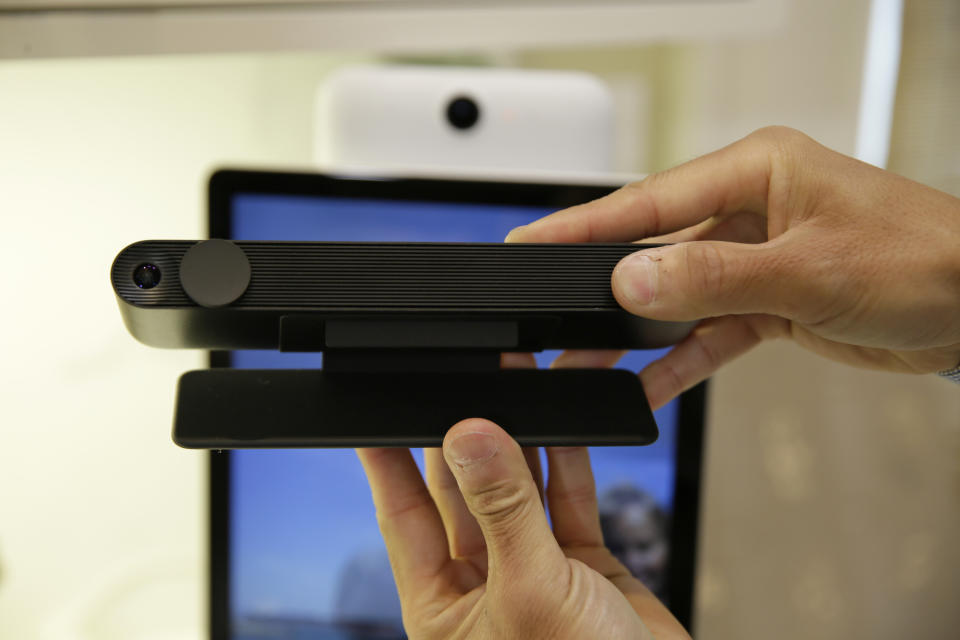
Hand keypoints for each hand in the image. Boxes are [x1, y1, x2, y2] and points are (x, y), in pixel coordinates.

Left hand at [356, 415, 689, 638]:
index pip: (402, 515)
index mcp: (443, 605)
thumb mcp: (530, 592)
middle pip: (459, 492)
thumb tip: (470, 438)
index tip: (376, 411)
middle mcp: (482, 585)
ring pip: (516, 490)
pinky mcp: (582, 566)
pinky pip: (568, 500)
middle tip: (459, 380)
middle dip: (461, 435)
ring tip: (512, 385)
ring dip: (517, 440)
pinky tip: (562, 425)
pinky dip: (567, 462)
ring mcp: (533, 571)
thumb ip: (504, 509)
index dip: (387, 460)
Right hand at [506, 126, 959, 408]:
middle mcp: (749, 208)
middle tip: (543, 315)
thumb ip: (714, 277)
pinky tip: (648, 385)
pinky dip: (681, 359)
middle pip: (653, 251)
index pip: (648, 201)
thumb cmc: (924, 261)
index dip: (583, 225)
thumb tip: (632, 283)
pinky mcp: (768, 301)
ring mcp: (756, 257)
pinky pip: (709, 331)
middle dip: (600, 289)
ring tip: (581, 361)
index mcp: (755, 171)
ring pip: (675, 297)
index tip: (529, 243)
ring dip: (635, 333)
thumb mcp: (810, 270)